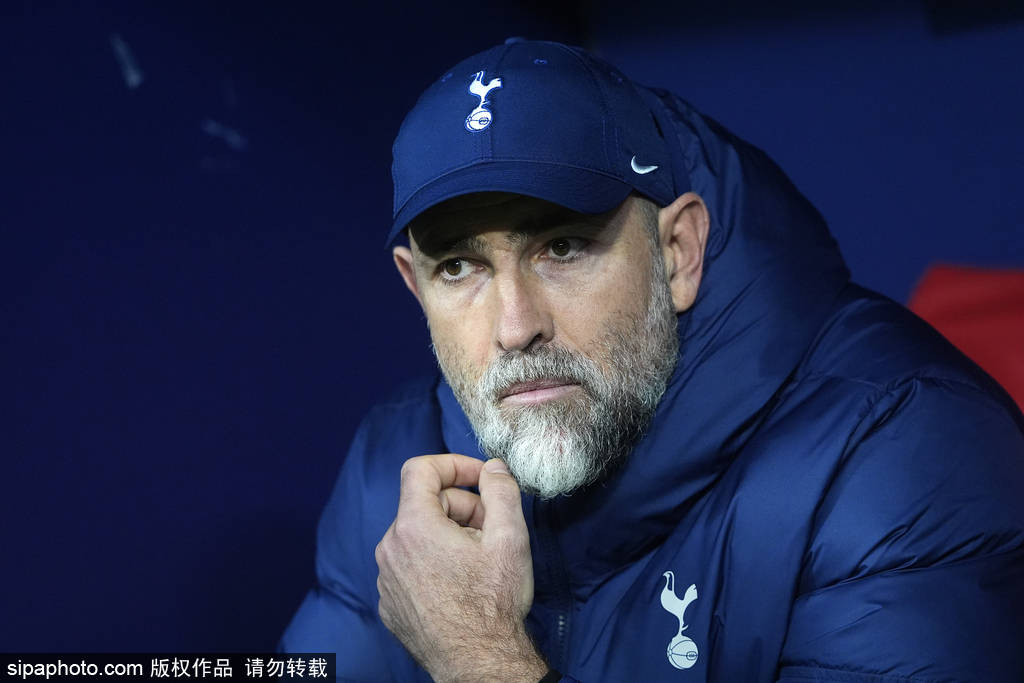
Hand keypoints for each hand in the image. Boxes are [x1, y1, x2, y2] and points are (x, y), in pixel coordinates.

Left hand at [375, 454, 548, 681]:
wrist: (479, 664)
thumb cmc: (493, 604)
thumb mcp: (510, 538)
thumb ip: (501, 491)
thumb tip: (492, 467)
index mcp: (414, 526)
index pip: (420, 469)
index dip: (454, 465)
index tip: (481, 478)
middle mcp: (390, 549)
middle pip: (424, 505)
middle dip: (462, 507)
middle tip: (492, 529)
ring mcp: (386, 578)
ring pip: (417, 536)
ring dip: (448, 536)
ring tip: (478, 561)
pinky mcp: (389, 603)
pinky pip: (409, 566)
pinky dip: (433, 563)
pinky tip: (460, 584)